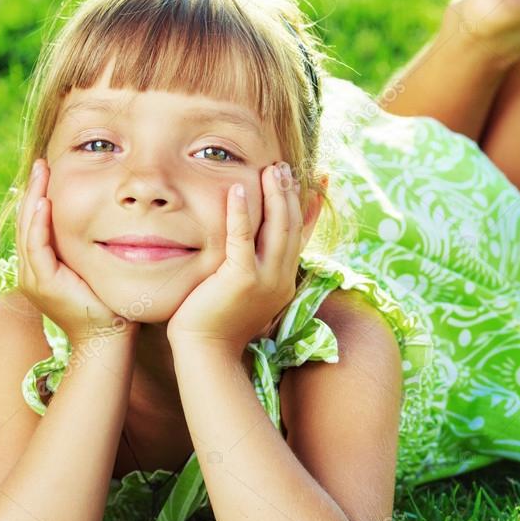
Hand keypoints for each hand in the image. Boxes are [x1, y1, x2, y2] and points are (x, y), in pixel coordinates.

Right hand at [16, 158, 138, 345]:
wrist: (109, 339)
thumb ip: (92, 248)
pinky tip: (45, 202)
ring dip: (33, 199)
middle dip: (33, 190)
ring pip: (27, 230)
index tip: (49, 171)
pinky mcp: (44, 284)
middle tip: (41, 163)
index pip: (35, 225)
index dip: (39, 197)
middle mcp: (32, 272)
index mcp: (43, 268)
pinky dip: (39, 223)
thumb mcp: (98, 268)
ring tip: (41, 172)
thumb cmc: (111, 306)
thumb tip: (110, 220)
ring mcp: (34, 279)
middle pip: (26, 222)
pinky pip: (36, 247)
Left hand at [166, 161, 302, 355]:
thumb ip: (251, 268)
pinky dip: (242, 213)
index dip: (307, 206)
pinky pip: (244, 238)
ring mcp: (266, 279)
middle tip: (284, 167)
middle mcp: (281, 278)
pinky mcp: (242, 279)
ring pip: (277, 228)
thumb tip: (248, 249)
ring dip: (274, 195)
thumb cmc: (216, 323)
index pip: (301, 235)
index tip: (313, 181)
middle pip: (292, 226)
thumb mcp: (243, 292)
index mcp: (284, 280)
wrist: (206, 353)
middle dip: (289, 193)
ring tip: (271, 169)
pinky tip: (237, 190)